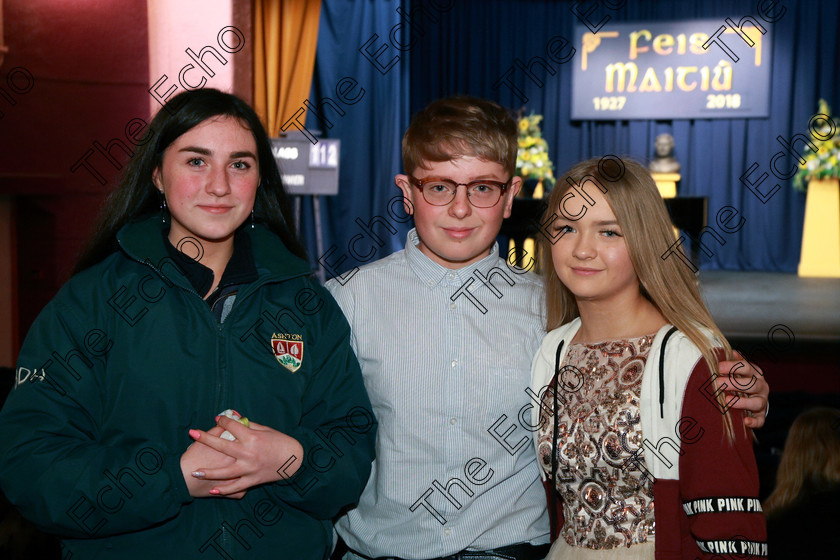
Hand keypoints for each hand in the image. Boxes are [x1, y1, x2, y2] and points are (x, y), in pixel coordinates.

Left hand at [188, 416, 303, 495]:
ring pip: (224, 472)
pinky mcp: (252, 480)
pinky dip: (224, 489)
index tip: (218, 419)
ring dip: (208, 472)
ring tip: (194, 472)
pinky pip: (236, 487)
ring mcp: (249, 468)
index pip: (232, 426)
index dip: (223, 421)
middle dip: (205, 439)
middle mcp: (248, 453)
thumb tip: (233, 416)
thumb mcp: (265, 429)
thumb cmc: (280, 441)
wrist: (294, 459)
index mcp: (252, 437)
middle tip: (192, 434)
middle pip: (222, 445)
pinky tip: (212, 489)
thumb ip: (248, 424)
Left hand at [716, 351, 768, 428]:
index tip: (718, 368)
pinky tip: (745, 421)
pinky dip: (754, 422)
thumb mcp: (739, 370)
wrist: (753, 397)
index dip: (733, 366)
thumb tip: (730, 352)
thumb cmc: (742, 381)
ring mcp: (762, 401)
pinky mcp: (761, 415)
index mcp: (755, 373)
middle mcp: (761, 386)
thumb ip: (734, 362)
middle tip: (718, 384)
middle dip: (734, 384)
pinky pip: (760, 420)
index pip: (746, 367)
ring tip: (727, 401)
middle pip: (751, 384)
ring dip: (741, 402)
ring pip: (757, 402)